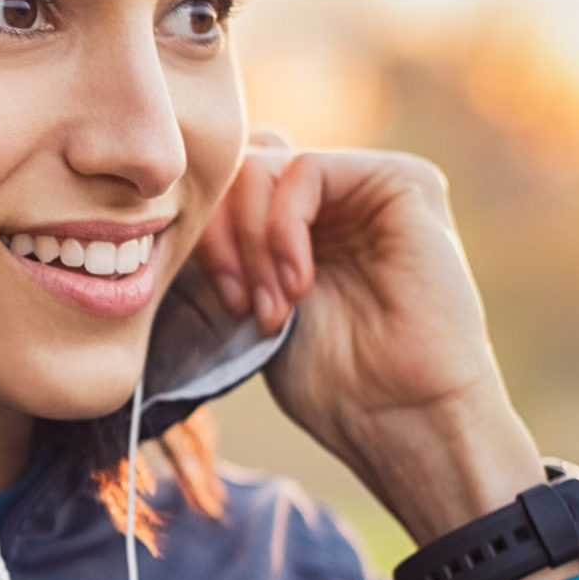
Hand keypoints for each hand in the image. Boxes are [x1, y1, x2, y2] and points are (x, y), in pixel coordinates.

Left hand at [193, 134, 570, 579]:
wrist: (402, 415)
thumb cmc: (335, 381)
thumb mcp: (255, 305)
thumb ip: (226, 250)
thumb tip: (176, 210)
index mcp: (302, 222)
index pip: (228, 183)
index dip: (207, 231)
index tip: (220, 301)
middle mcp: (337, 195)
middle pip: (241, 164)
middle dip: (221, 234)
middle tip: (238, 302)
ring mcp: (369, 184)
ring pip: (264, 164)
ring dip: (251, 240)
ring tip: (271, 305)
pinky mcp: (402, 181)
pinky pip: (305, 169)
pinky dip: (282, 227)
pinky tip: (298, 283)